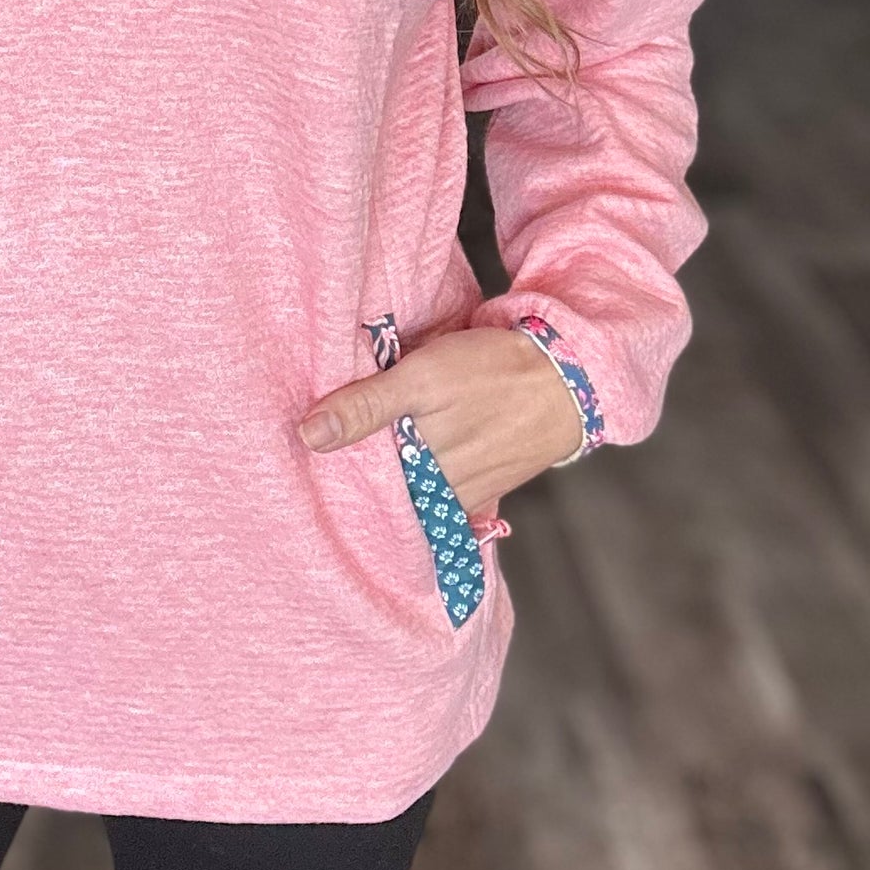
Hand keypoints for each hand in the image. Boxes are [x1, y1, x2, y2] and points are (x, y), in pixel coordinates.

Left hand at [297, 325, 581, 517]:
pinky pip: (440, 496)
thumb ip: (366, 407)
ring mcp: (463, 496)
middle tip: (321, 461)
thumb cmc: (493, 372)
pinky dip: (421, 483)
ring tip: (358, 457)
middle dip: (358, 480)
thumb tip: (309, 436)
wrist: (566, 377)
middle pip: (386, 494)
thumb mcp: (422, 379)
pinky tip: (407, 462)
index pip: (360, 489)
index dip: (333, 474)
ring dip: (390, 480)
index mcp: (419, 474)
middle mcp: (440, 497)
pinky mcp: (482, 489)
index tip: (303, 464)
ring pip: (412, 495)